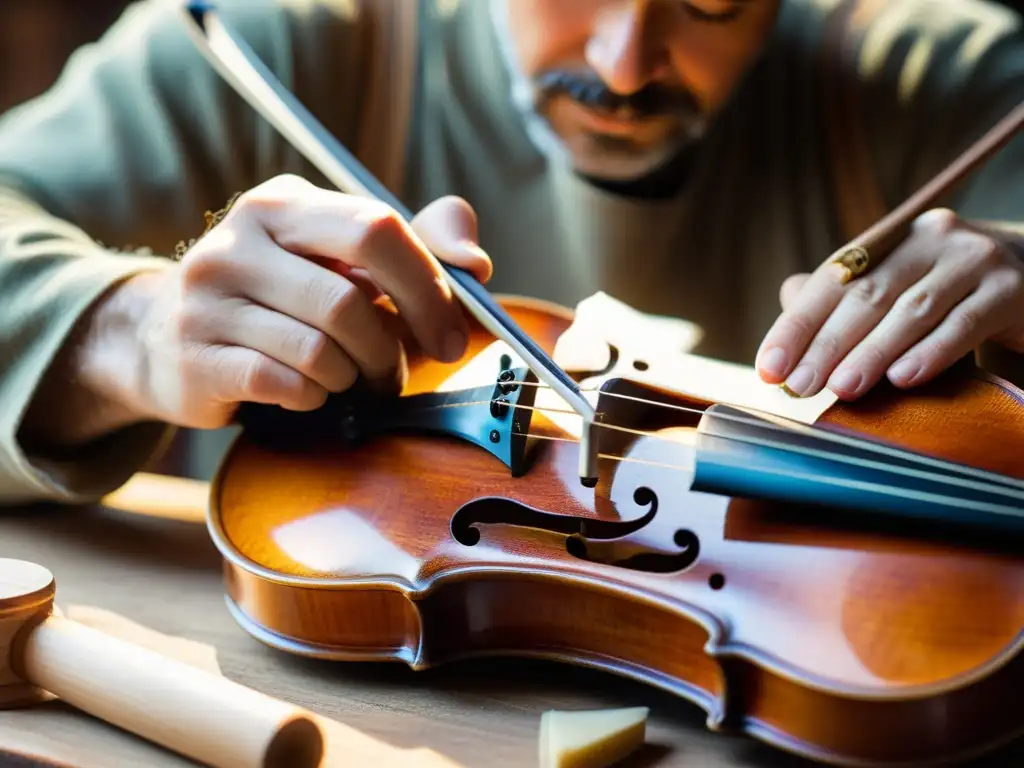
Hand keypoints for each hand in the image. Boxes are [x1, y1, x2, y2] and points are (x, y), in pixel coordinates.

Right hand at [127, 175, 490, 428]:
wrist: (164, 340)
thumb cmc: (281, 300)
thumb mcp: (343, 261)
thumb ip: (418, 248)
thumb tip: (477, 264)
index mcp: (285, 203)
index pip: (377, 229)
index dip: (428, 288)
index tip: (454, 336)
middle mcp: (238, 238)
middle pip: (349, 298)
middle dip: (392, 347)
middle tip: (399, 373)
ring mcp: (208, 296)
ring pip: (320, 349)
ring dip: (354, 377)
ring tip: (351, 380)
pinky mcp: (194, 355)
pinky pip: (286, 383)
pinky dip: (315, 397)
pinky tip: (309, 391)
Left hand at [754, 208, 1023, 399]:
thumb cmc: (947, 296)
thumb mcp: (894, 293)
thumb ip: (843, 302)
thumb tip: (785, 317)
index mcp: (889, 239)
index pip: (830, 283)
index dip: (796, 326)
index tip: (769, 368)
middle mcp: (928, 238)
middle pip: (866, 296)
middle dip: (827, 345)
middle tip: (799, 387)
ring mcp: (973, 259)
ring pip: (911, 310)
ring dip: (872, 353)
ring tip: (842, 388)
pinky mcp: (1011, 288)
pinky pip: (963, 324)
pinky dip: (931, 353)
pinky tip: (903, 379)